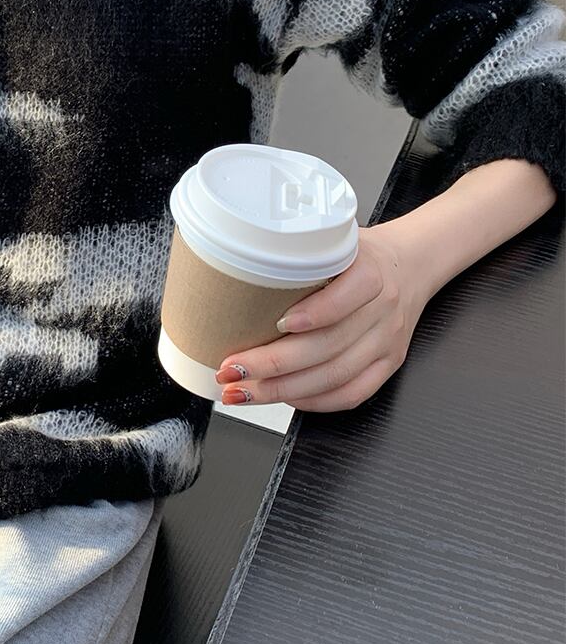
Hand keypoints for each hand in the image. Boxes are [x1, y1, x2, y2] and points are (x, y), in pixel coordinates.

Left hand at [214, 224, 431, 411]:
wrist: (411, 265)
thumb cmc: (360, 255)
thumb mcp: (335, 242)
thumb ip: (299, 257)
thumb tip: (236, 273)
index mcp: (370, 273)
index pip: (344, 298)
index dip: (312, 314)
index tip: (275, 322)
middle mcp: (383, 309)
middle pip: (329, 345)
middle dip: (273, 364)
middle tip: (232, 368)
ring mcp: (387, 341)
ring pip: (336, 375)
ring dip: (283, 389)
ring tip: (244, 390)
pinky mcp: (388, 365)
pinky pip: (353, 394)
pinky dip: (314, 401)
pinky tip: (283, 398)